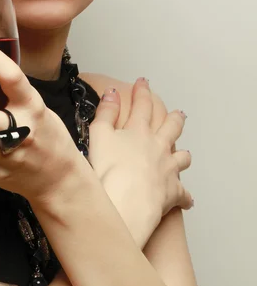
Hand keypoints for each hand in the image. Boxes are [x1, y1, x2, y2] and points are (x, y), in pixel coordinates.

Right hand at [88, 79, 192, 225]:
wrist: (124, 203)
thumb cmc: (108, 170)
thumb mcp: (98, 134)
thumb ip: (106, 112)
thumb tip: (112, 92)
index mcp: (139, 130)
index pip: (142, 104)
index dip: (142, 91)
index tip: (143, 82)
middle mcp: (158, 146)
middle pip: (171, 127)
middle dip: (174, 118)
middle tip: (178, 113)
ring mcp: (168, 168)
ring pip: (183, 156)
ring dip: (183, 153)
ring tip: (184, 153)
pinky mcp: (173, 191)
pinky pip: (183, 193)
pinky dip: (185, 196)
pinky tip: (186, 199)